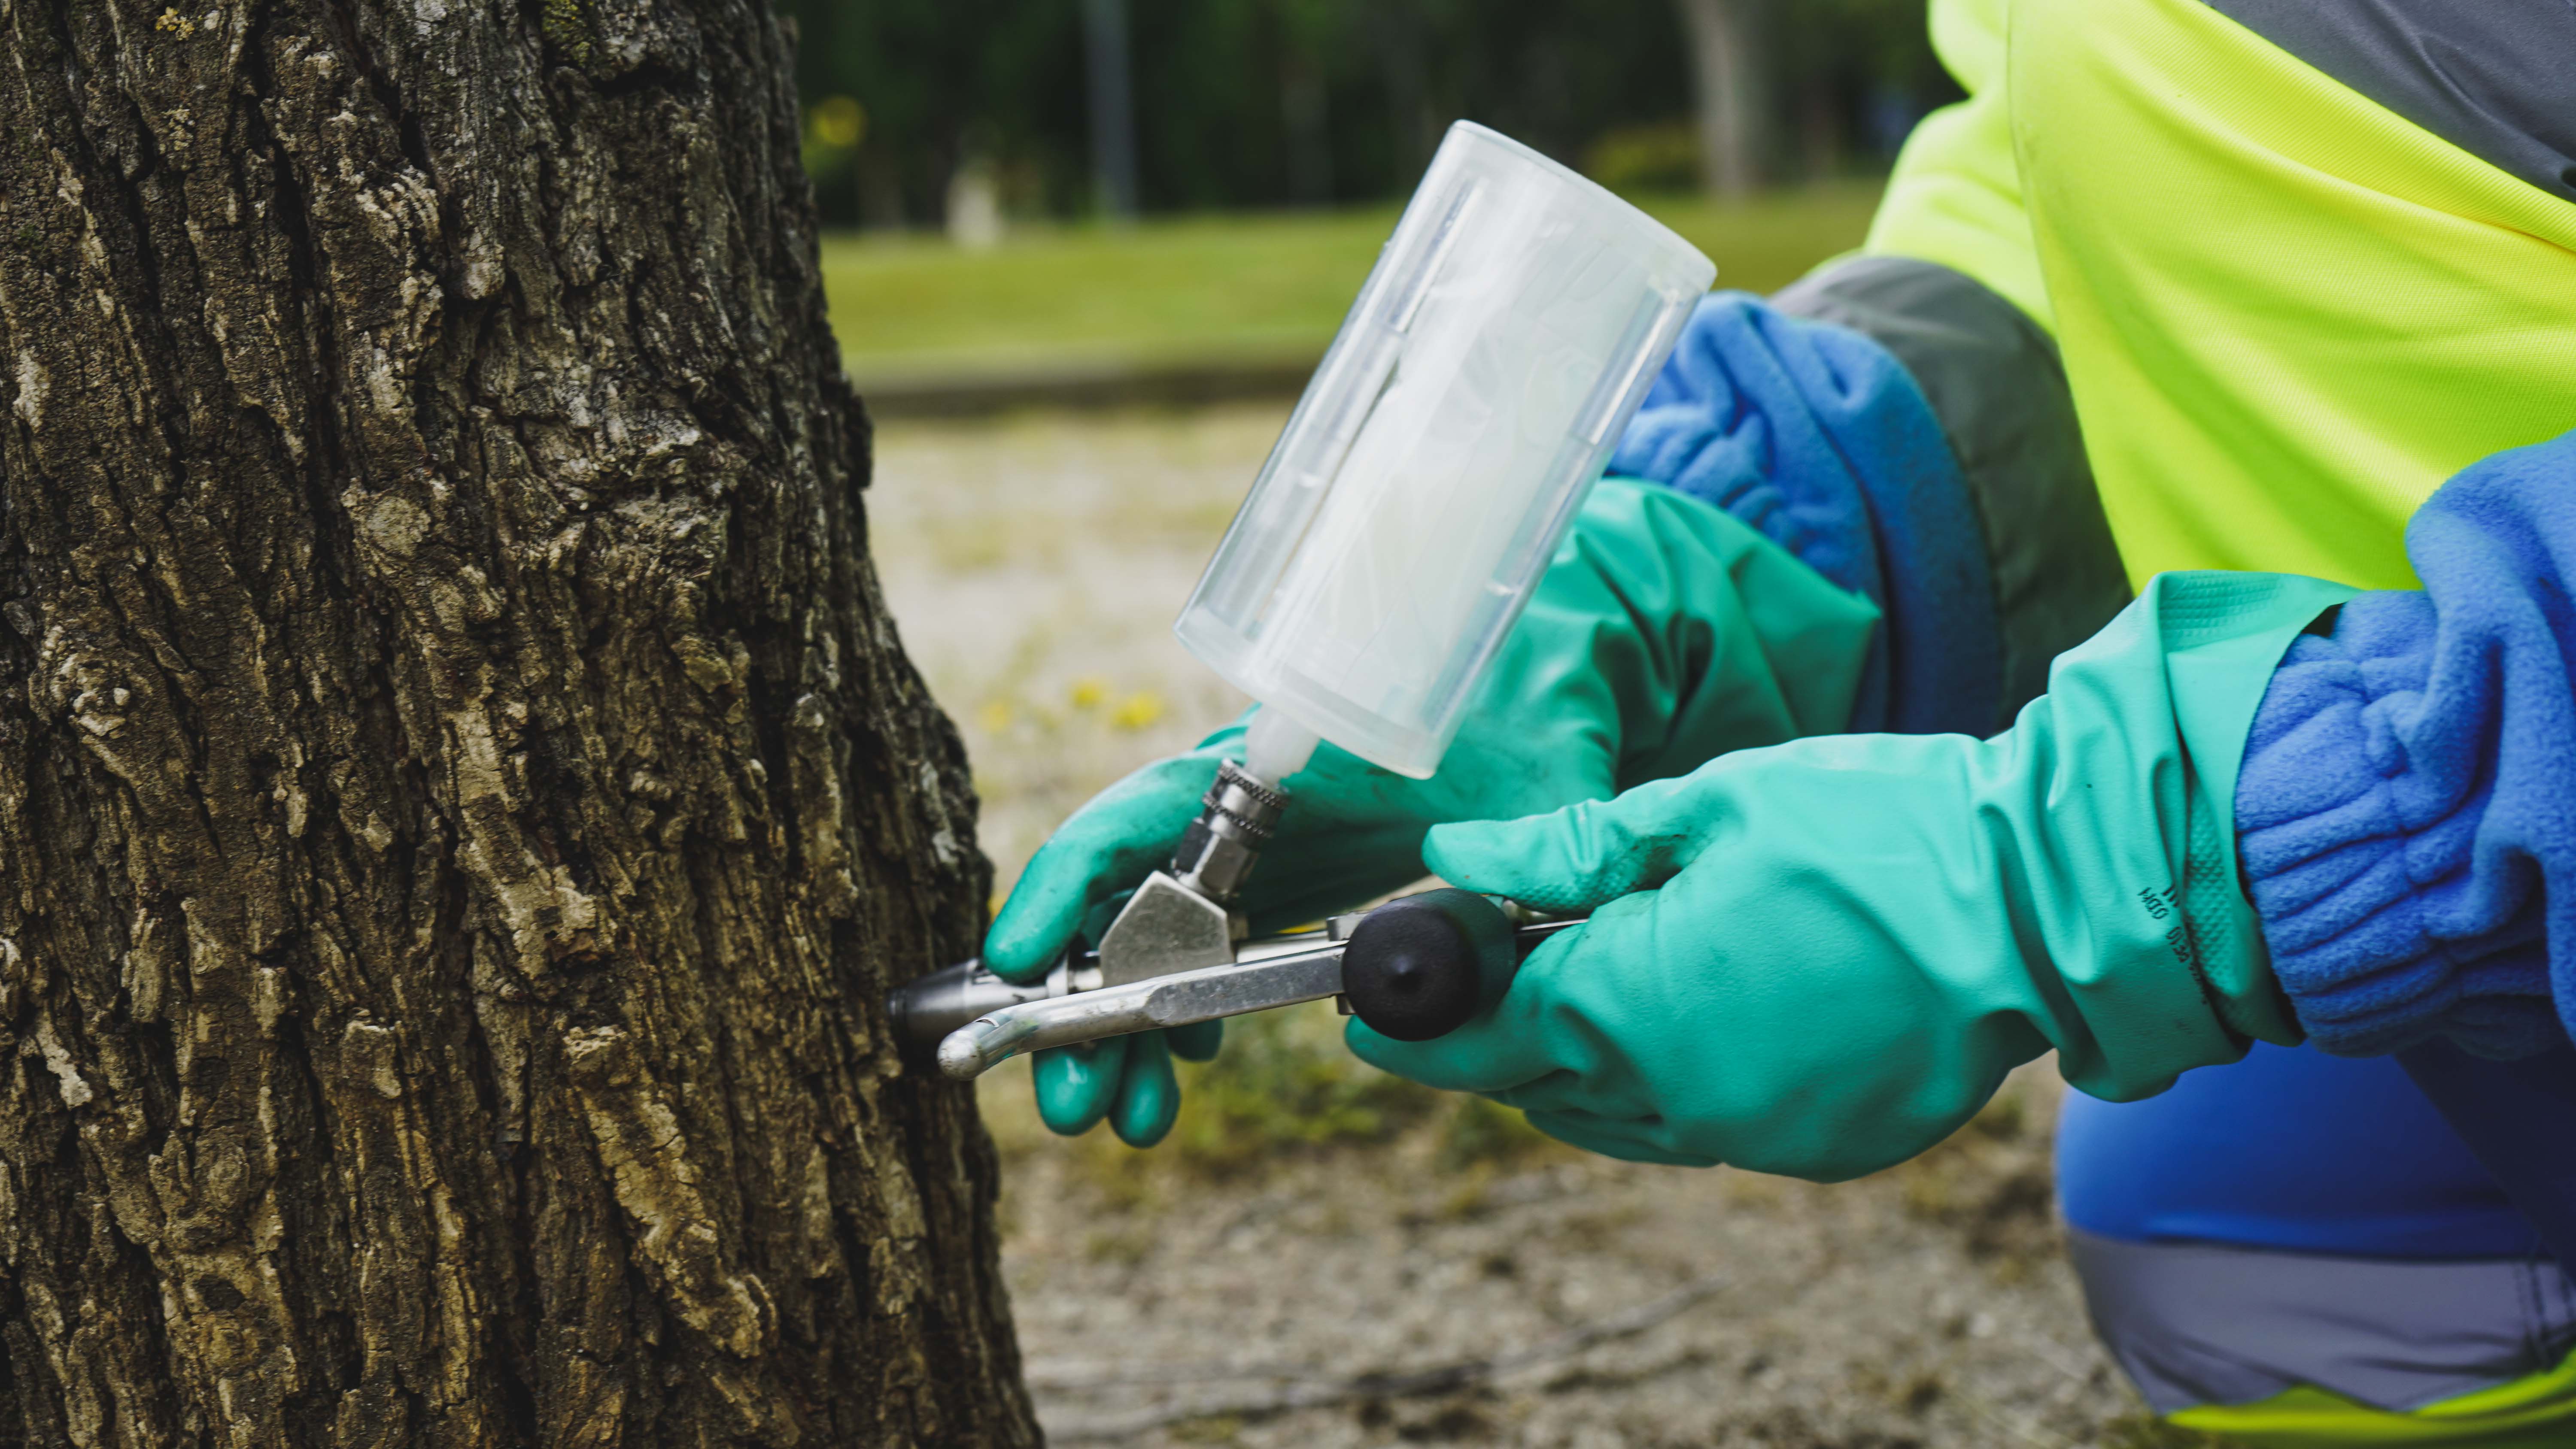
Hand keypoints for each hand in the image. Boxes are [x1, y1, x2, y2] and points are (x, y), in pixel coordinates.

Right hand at [983, 478, 1881, 1144]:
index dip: (1067, 887)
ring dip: (1124, 1030)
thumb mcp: (1537, 783)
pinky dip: (1177, 1011)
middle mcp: (1241, 802)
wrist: (1550, 682)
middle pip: (1126, 899)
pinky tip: (1178, 1069)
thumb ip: (1513, 858)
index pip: (1140, 814)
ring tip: (1124, 1121)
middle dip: (1081, 1008)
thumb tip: (1473, 956)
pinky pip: (1199, 950)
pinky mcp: (1276, 881)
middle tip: (1071, 1111)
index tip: (1013, 964)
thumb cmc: (1535, 716)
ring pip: (1152, 938)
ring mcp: (1252, 845)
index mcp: (1276, 760)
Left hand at [1349, 570, 2352, 1179]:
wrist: (2042, 902)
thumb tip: (1454, 859)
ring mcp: (1750, 1136)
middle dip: (1495, 1032)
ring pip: (1611, 1116)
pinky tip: (1695, 1004)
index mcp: (1629, 1006)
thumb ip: (1562, 851)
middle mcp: (1676, 1095)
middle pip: (1533, 1083)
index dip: (1413, 1019)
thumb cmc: (1875, 832)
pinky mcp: (1811, 1150)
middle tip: (1491, 958)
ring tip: (1597, 968)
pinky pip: (1698, 1127)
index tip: (1365, 1006)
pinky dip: (1667, 1080)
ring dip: (1578, 1059)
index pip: (1477, 1035)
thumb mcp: (1699, 809)